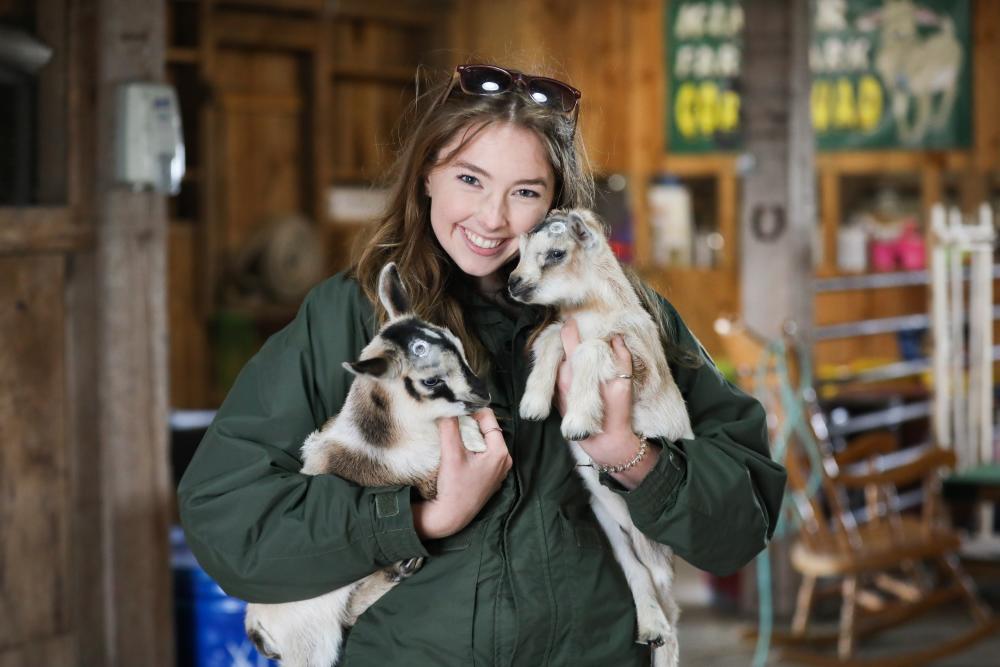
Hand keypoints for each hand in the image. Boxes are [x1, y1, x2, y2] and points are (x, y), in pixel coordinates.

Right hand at [412, 408, 511, 538]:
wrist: (451, 517)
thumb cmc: (454, 488)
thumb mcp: (451, 454)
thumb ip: (450, 427)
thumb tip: (448, 407)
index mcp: (500, 452)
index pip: (488, 418)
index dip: (472, 409)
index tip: (456, 406)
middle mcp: (504, 460)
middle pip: (486, 429)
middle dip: (469, 422)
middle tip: (452, 418)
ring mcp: (498, 469)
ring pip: (483, 441)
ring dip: (468, 435)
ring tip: (452, 432)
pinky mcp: (489, 476)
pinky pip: (482, 453)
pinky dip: (470, 448)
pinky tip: (457, 450)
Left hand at [556, 318, 658, 489]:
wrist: (606, 443)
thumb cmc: (616, 414)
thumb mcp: (624, 385)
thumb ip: (622, 359)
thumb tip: (617, 337)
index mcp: (576, 371)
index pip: (568, 340)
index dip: (570, 327)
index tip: (573, 317)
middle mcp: (562, 378)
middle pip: (558, 350)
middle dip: (565, 338)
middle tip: (573, 324)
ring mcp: (557, 388)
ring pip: (556, 363)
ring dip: (562, 352)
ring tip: (573, 342)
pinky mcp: (557, 398)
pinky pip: (556, 376)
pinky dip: (562, 366)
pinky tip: (572, 363)